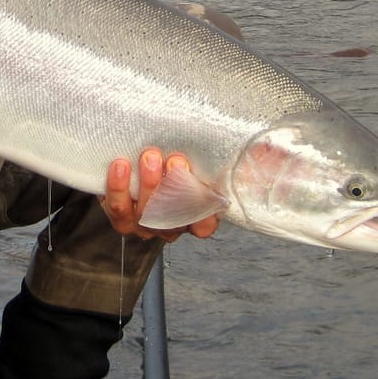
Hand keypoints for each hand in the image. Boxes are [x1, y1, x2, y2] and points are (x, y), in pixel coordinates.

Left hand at [101, 147, 220, 242]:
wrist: (132, 160)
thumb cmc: (171, 160)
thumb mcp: (203, 160)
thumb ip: (230, 160)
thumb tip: (260, 152)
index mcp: (193, 216)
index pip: (204, 226)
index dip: (206, 214)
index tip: (205, 188)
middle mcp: (169, 226)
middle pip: (173, 217)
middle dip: (176, 188)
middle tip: (176, 161)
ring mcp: (143, 224)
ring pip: (145, 214)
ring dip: (149, 184)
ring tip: (150, 156)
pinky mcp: (119, 215)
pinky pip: (117, 207)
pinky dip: (118, 186)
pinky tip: (121, 165)